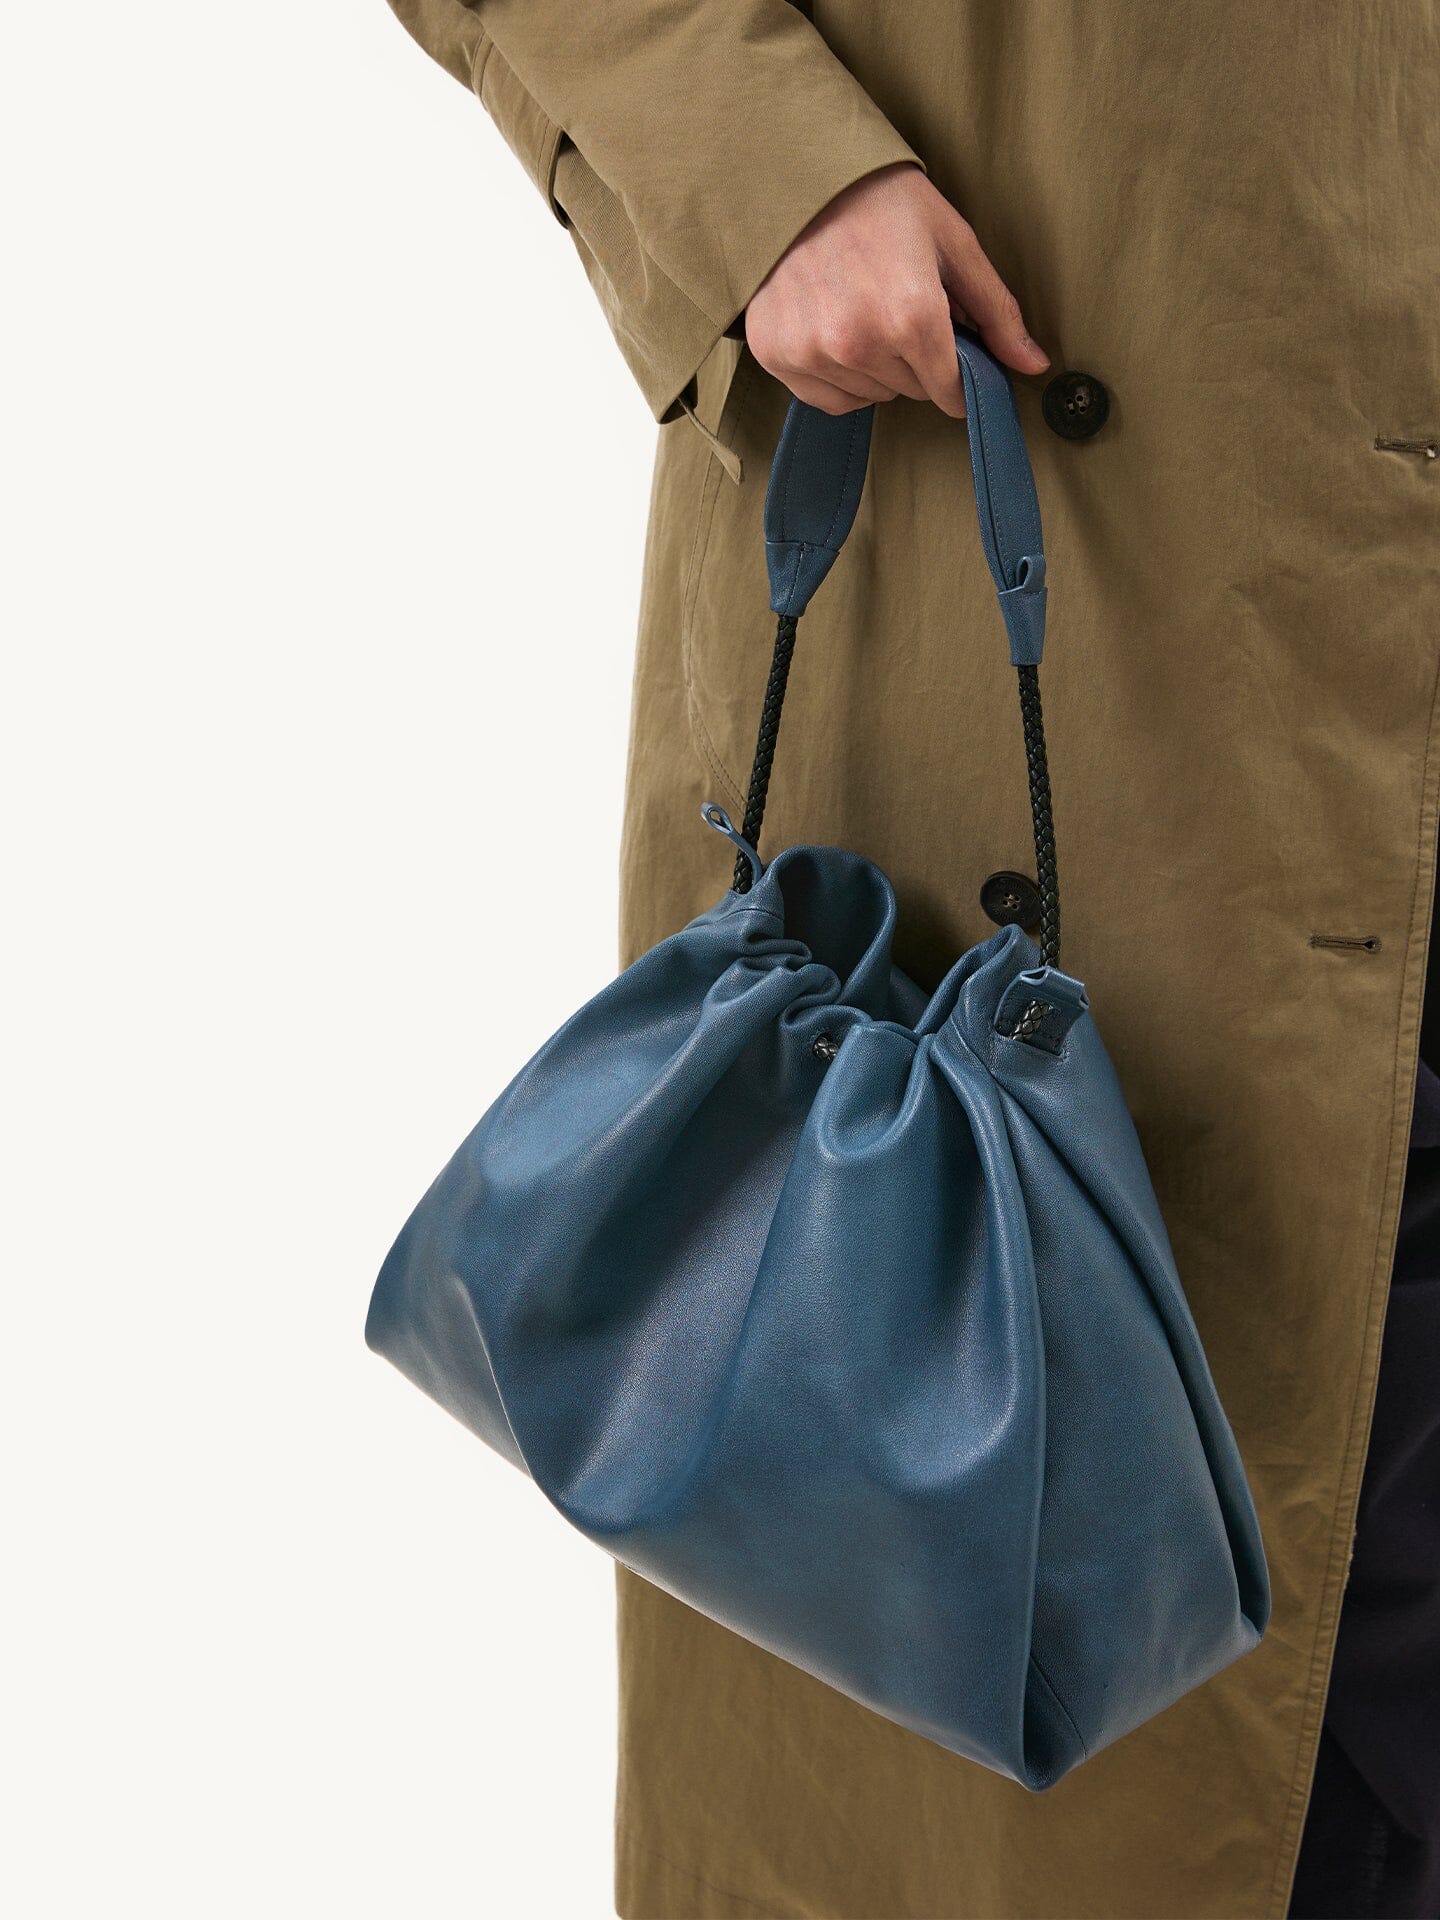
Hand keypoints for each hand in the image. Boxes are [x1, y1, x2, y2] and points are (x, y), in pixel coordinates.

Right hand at [744, 162, 1048, 416]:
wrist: (797, 174)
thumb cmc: (881, 201)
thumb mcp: (952, 242)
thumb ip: (996, 311)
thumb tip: (1035, 366)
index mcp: (911, 316)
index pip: (950, 391)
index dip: (957, 375)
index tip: (951, 353)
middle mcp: (859, 343)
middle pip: (910, 391)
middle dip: (915, 360)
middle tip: (897, 305)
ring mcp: (812, 352)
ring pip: (870, 396)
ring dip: (875, 367)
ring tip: (861, 309)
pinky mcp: (776, 355)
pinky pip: (827, 399)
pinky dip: (837, 376)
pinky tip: (832, 327)